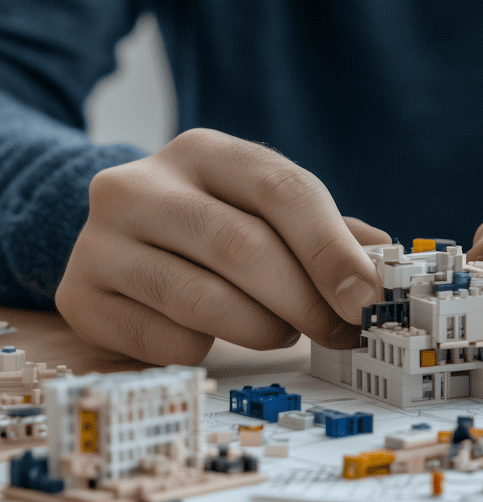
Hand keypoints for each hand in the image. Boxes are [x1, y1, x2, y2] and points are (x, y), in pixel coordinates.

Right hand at [56, 130, 388, 364]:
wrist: (119, 244)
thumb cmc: (213, 228)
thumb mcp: (264, 210)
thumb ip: (326, 231)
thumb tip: (382, 261)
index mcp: (202, 152)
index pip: (280, 190)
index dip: (332, 249)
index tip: (368, 298)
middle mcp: (139, 184)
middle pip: (243, 248)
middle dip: (305, 302)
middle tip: (338, 331)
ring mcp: (101, 241)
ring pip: (204, 301)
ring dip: (263, 329)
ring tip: (282, 330)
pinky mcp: (81, 297)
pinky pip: (167, 341)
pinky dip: (209, 350)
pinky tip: (216, 337)